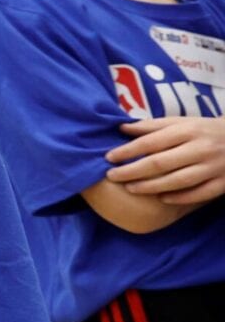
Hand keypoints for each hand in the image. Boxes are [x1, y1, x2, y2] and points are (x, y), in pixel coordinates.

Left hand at [106, 116, 224, 204]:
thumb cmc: (203, 130)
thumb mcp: (181, 122)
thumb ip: (153, 126)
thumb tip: (122, 128)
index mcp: (187, 130)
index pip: (151, 141)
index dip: (128, 150)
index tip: (108, 157)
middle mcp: (200, 148)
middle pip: (161, 163)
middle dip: (132, 171)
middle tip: (111, 176)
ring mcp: (213, 167)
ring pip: (178, 181)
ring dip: (151, 186)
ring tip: (130, 188)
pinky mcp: (223, 183)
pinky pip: (199, 194)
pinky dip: (180, 198)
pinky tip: (161, 199)